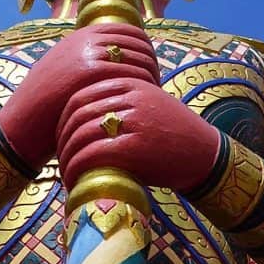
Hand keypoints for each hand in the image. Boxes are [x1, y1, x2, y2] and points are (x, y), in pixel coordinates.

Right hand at [0, 24, 158, 170]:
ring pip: (139, 59)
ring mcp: (89, 55)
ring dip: (152, 76)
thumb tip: (110, 60)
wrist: (23, 125)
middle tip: (156, 82)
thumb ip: (84, 61)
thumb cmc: (44, 107)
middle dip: (152, 63)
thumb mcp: (62, 73)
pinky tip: (147, 102)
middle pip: (138, 44)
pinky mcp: (92, 74)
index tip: (151, 67)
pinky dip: (146, 87)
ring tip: (154, 94)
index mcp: (81, 36)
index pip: (129, 31)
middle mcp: (86, 41)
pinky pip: (133, 75)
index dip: (146, 48)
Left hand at [55, 77, 221, 192]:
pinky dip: (78, 169)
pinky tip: (75, 181)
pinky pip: (93, 155)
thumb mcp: (148, 104)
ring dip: (67, 158)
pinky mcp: (134, 147)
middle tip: (59, 159)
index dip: (64, 118)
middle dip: (62, 139)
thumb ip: (120, 103)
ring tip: (66, 173)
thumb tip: (81, 118)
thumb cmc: (173, 133)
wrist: (204, 154)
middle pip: (77, 115)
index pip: (81, 95)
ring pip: (81, 135)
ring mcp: (133, 121)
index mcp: (131, 83)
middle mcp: (130, 98)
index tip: (60, 138)